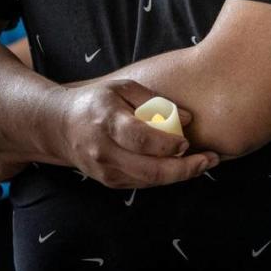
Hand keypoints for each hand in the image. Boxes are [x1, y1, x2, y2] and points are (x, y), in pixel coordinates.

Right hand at [49, 78, 217, 187]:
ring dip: (179, 175)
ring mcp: (105, 170)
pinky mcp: (109, 182)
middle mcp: (104, 151)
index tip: (187, 141)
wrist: (61, 126)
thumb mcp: (123, 88)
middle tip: (210, 160)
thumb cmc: (97, 101)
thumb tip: (187, 119)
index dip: (167, 143)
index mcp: (107, 122)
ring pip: (148, 181)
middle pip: (149, 169)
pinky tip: (183, 167)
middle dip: (184, 168)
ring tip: (205, 164)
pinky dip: (165, 177)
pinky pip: (142, 183)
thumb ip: (155, 101)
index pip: (141, 139)